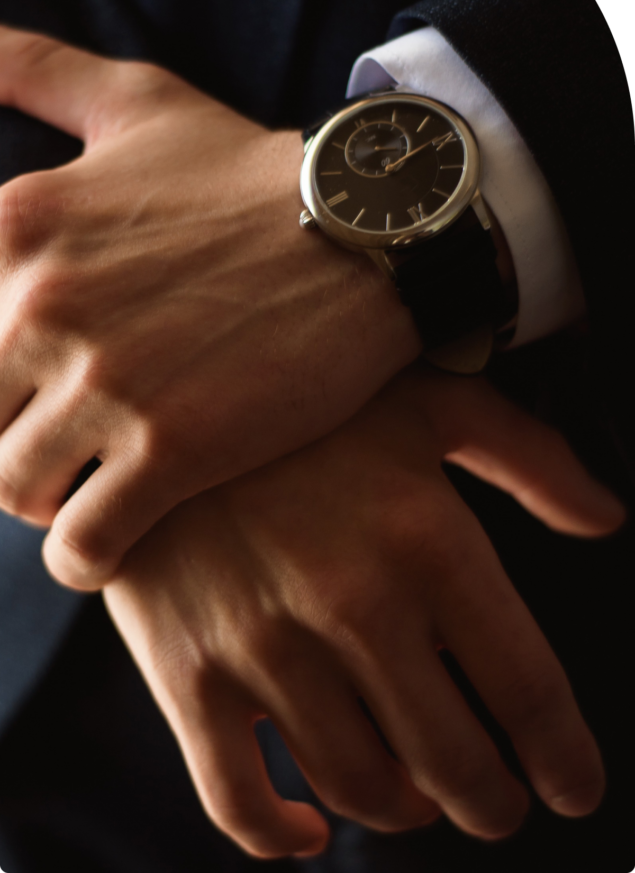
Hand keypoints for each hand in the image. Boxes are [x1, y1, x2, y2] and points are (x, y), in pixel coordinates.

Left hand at [0, 25, 419, 589]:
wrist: (372, 231)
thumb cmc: (253, 171)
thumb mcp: (140, 101)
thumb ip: (36, 67)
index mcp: (17, 226)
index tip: (25, 386)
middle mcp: (41, 302)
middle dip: (10, 438)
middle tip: (64, 443)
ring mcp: (106, 380)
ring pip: (13, 487)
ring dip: (43, 500)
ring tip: (85, 490)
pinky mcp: (174, 449)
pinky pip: (82, 544)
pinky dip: (83, 559)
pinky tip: (108, 545)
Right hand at [103, 366, 623, 859]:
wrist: (164, 403)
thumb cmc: (310, 403)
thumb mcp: (432, 400)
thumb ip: (530, 457)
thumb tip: (607, 517)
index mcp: (429, 541)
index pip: (526, 687)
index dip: (563, 757)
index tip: (573, 788)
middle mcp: (355, 606)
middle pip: (453, 759)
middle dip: (491, 802)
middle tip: (497, 804)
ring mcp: (264, 648)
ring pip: (360, 787)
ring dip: (404, 811)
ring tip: (417, 795)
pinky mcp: (188, 673)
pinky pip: (237, 797)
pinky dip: (279, 834)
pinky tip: (307, 826)